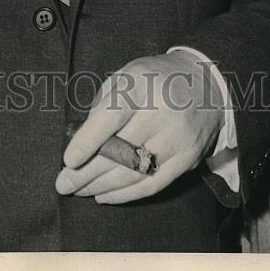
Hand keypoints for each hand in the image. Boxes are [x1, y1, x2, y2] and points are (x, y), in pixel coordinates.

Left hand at [55, 50, 224, 203]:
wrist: (205, 85)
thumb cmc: (154, 79)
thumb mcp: (126, 75)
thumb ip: (103, 103)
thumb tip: (79, 141)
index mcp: (141, 84)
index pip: (112, 115)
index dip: (88, 140)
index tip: (69, 160)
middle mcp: (161, 112)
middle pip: (120, 150)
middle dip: (87, 172)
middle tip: (64, 184)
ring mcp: (177, 138)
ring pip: (134, 172)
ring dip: (102, 186)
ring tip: (80, 191)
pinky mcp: (187, 159)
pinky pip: (152, 184)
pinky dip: (125, 194)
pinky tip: (105, 195)